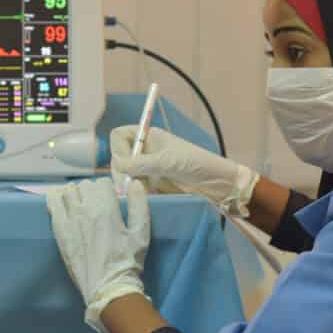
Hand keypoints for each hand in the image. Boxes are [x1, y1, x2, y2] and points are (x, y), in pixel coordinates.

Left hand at [46, 177, 150, 331]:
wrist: (107, 287)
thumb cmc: (127, 261)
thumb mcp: (141, 233)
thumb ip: (139, 205)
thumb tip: (135, 182)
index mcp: (106, 208)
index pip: (102, 183)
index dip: (108, 189)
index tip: (110, 199)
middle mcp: (85, 209)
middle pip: (84, 185)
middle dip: (92, 191)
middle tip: (97, 204)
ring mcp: (69, 219)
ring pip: (67, 191)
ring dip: (75, 194)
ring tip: (80, 205)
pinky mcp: (59, 230)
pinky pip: (52, 204)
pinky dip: (55, 199)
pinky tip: (62, 204)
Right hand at [110, 126, 257, 217]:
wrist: (216, 182)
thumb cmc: (195, 164)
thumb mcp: (166, 162)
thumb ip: (140, 163)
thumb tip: (117, 166)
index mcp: (149, 136)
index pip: (119, 136)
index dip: (117, 149)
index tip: (124, 164)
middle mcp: (146, 149)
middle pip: (120, 156)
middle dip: (120, 170)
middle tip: (124, 187)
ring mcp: (149, 166)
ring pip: (126, 172)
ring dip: (127, 182)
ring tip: (133, 193)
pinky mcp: (153, 181)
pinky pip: (136, 184)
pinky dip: (136, 190)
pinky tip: (142, 196)